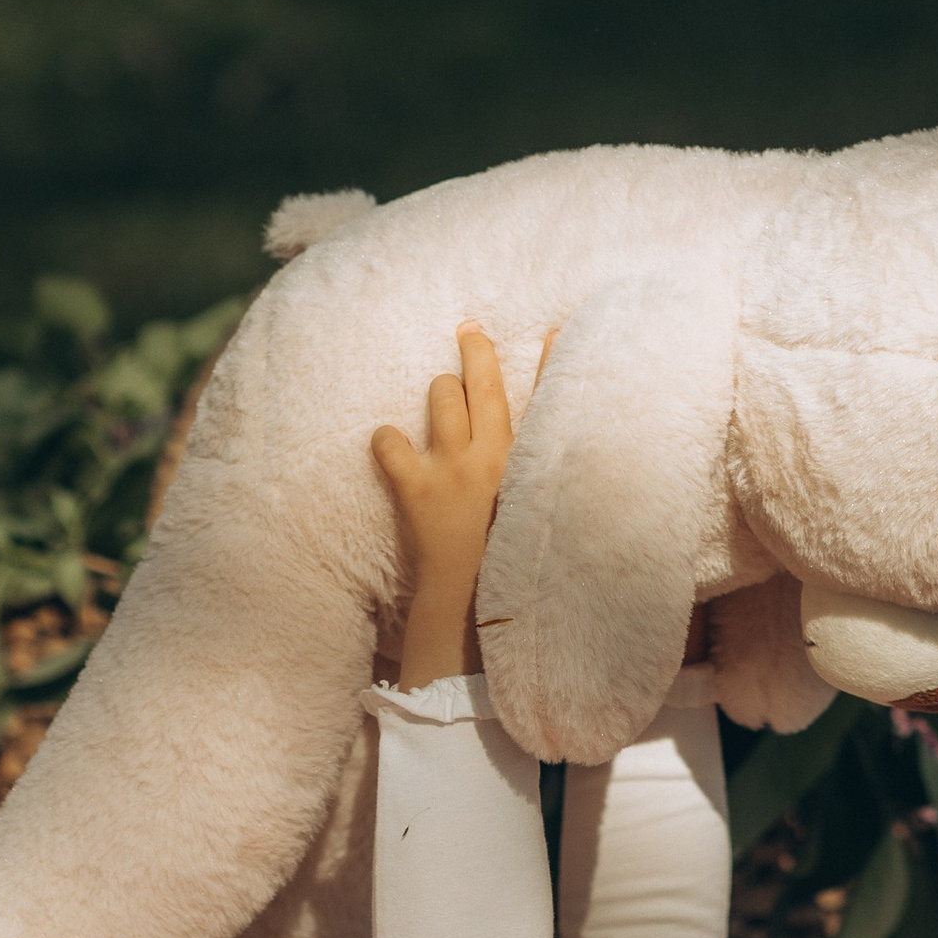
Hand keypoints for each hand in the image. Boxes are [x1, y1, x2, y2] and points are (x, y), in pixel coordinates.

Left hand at [373, 328, 515, 686]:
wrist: (473, 607)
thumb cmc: (510, 561)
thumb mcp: (538, 513)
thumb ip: (540, 478)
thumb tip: (546, 457)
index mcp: (529, 464)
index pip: (545, 401)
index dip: (549, 361)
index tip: (551, 330)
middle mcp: (492, 458)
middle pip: (483, 385)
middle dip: (475, 351)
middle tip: (468, 330)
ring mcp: (452, 469)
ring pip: (441, 399)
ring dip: (439, 393)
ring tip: (440, 398)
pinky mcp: (416, 488)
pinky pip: (390, 444)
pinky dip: (386, 441)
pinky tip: (388, 444)